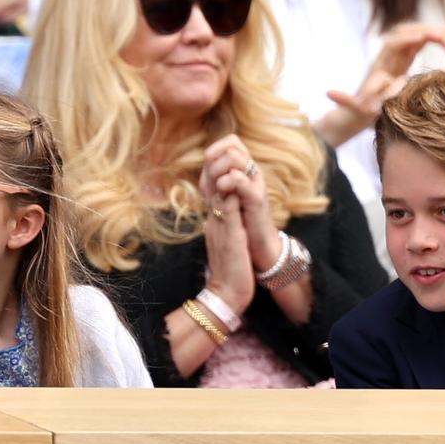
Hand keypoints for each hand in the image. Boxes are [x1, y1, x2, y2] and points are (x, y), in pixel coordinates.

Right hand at [200, 135, 276, 311]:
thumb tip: (227, 216)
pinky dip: (230, 191)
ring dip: (222, 172)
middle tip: (222, 147)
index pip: (210, 190)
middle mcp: (213, 221)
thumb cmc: (229, 273)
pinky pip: (227, 208)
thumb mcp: (225, 244)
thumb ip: (224, 227)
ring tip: (229, 155)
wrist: (225, 296)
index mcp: (213, 222)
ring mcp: (219, 226)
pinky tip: (236, 178)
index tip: (222, 157)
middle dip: (215, 164)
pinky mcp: (229, 234)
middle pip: (208, 185)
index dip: (214, 171)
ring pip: (216, 192)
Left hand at [317, 23, 444, 145]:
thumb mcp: (354, 109)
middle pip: (408, 32)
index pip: (393, 44)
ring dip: (438, 33)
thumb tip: (327, 93)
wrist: (361, 111)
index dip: (407, 39)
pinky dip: (439, 39)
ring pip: (418, 33)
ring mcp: (399, 54)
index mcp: (379, 64)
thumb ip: (345, 101)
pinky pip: (423, 41)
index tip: (423, 38)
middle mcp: (389, 54)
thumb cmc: (362, 112)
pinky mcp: (407, 57)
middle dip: (429, 32)